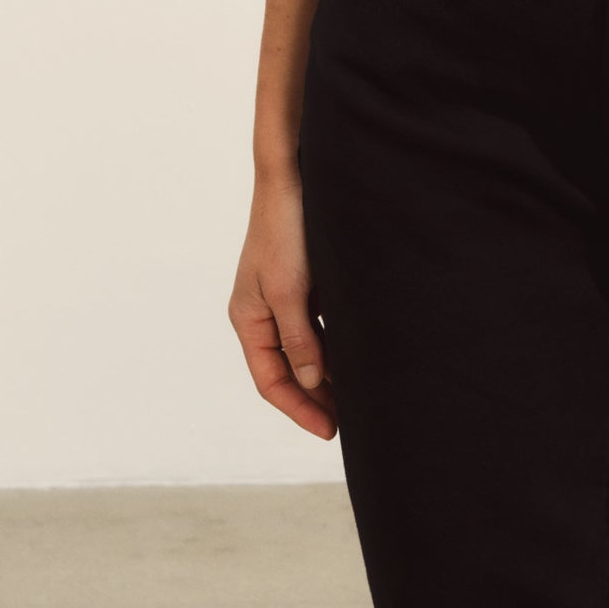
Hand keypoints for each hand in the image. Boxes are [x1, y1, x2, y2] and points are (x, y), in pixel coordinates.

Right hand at [228, 168, 337, 440]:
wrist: (294, 176)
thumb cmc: (285, 229)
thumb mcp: (289, 290)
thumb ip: (299, 338)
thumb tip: (312, 381)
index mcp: (248, 319)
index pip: (270, 380)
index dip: (299, 409)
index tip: (329, 431)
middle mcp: (263, 312)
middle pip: (288, 369)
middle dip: (316, 397)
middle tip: (351, 422)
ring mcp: (283, 297)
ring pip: (306, 348)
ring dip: (329, 372)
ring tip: (360, 397)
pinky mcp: (304, 282)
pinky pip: (318, 325)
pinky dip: (335, 344)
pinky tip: (359, 355)